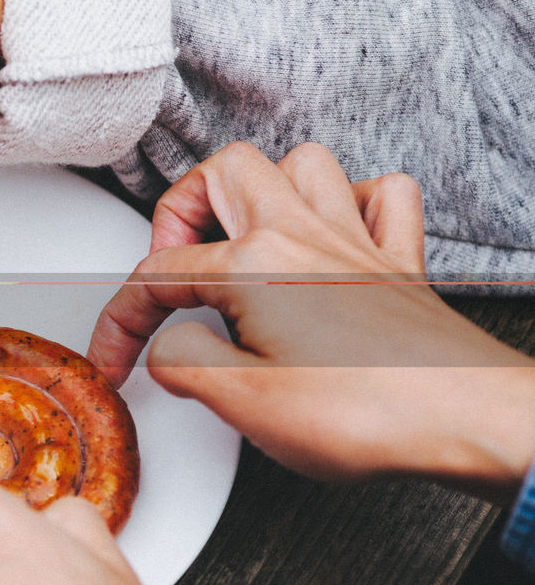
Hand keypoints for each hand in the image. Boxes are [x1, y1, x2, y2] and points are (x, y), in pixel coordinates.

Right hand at [88, 142, 534, 500]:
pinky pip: (383, 195)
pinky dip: (353, 201)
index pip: (158, 276)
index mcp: (257, 265)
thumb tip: (167, 347)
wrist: (469, 421)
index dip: (120, 320)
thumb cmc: (370, 413)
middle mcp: (305, 236)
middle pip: (226, 170)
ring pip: (304, 163)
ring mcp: (357, 242)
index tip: (115, 357)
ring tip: (242, 235)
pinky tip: (332, 233)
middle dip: (182, 209)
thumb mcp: (244, 403)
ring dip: (265, 189)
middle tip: (173, 264)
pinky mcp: (401, 264)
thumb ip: (183, 363)